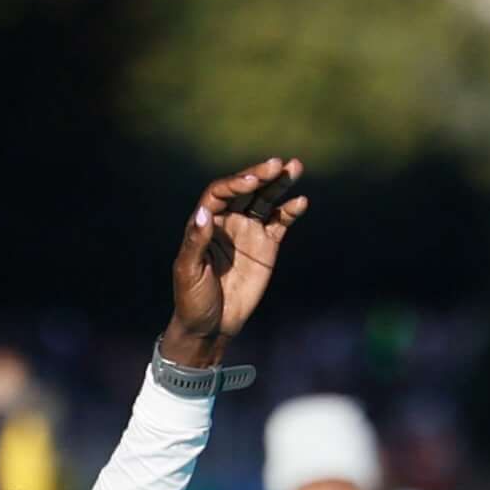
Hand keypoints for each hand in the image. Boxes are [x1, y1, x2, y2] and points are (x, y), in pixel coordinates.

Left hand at [163, 159, 305, 367]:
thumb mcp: (189, 272)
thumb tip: (204, 214)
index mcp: (205, 223)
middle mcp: (228, 221)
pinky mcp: (267, 245)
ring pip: (266, 200)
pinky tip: (300, 202)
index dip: (236, 184)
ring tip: (295, 167)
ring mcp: (249, 231)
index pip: (221, 193)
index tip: (252, 181)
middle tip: (278, 164)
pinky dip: (290, 211)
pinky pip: (280, 222)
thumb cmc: (192, 299)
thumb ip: (196, 243)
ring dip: (279, 184)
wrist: (211, 326)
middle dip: (261, 175)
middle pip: (246, 190)